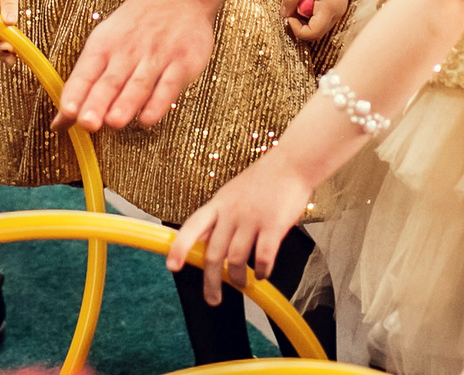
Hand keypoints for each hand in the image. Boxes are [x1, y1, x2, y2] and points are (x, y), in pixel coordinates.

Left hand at [57, 0, 237, 130]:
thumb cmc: (135, 26)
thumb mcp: (104, 45)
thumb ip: (83, 86)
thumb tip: (59, 123)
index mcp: (103, 47)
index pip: (85, 73)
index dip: (76, 93)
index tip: (66, 112)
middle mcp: (128, 52)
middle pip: (110, 81)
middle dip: (98, 102)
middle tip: (88, 122)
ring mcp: (156, 57)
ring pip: (138, 84)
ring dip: (126, 104)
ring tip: (114, 122)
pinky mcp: (182, 64)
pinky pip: (168, 86)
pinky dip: (157, 103)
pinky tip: (147, 118)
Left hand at [168, 151, 312, 306]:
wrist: (291, 164)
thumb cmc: (262, 181)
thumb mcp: (230, 195)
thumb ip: (216, 219)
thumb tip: (199, 242)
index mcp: (218, 204)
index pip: (192, 227)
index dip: (180, 248)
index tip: (172, 267)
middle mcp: (231, 213)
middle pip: (214, 254)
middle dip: (211, 281)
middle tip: (213, 299)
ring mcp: (253, 219)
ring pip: (237, 259)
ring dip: (238, 278)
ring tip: (242, 285)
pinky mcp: (274, 225)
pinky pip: (264, 257)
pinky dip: (263, 271)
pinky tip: (264, 274)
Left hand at [282, 0, 354, 43]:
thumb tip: (283, 14)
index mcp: (330, 8)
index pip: (312, 33)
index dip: (296, 29)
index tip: (288, 14)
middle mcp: (338, 12)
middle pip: (317, 32)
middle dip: (301, 24)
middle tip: (293, 6)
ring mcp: (340, 9)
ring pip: (320, 25)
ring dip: (307, 18)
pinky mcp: (339, 4)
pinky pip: (324, 17)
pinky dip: (314, 12)